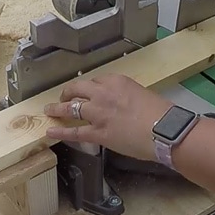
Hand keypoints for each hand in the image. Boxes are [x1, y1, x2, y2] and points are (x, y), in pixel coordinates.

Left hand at [43, 74, 172, 160]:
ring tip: (49, 110)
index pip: (95, 81)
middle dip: (68, 93)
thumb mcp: (142, 95)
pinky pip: (74, 131)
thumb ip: (126, 97)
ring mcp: (98, 114)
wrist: (165, 130)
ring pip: (71, 108)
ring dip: (58, 109)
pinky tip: (51, 131)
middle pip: (78, 89)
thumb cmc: (161, 114)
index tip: (87, 92)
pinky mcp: (97, 133)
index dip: (89, 88)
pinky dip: (61, 131)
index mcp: (116, 81)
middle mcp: (103, 94)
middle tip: (64, 97)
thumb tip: (121, 106)